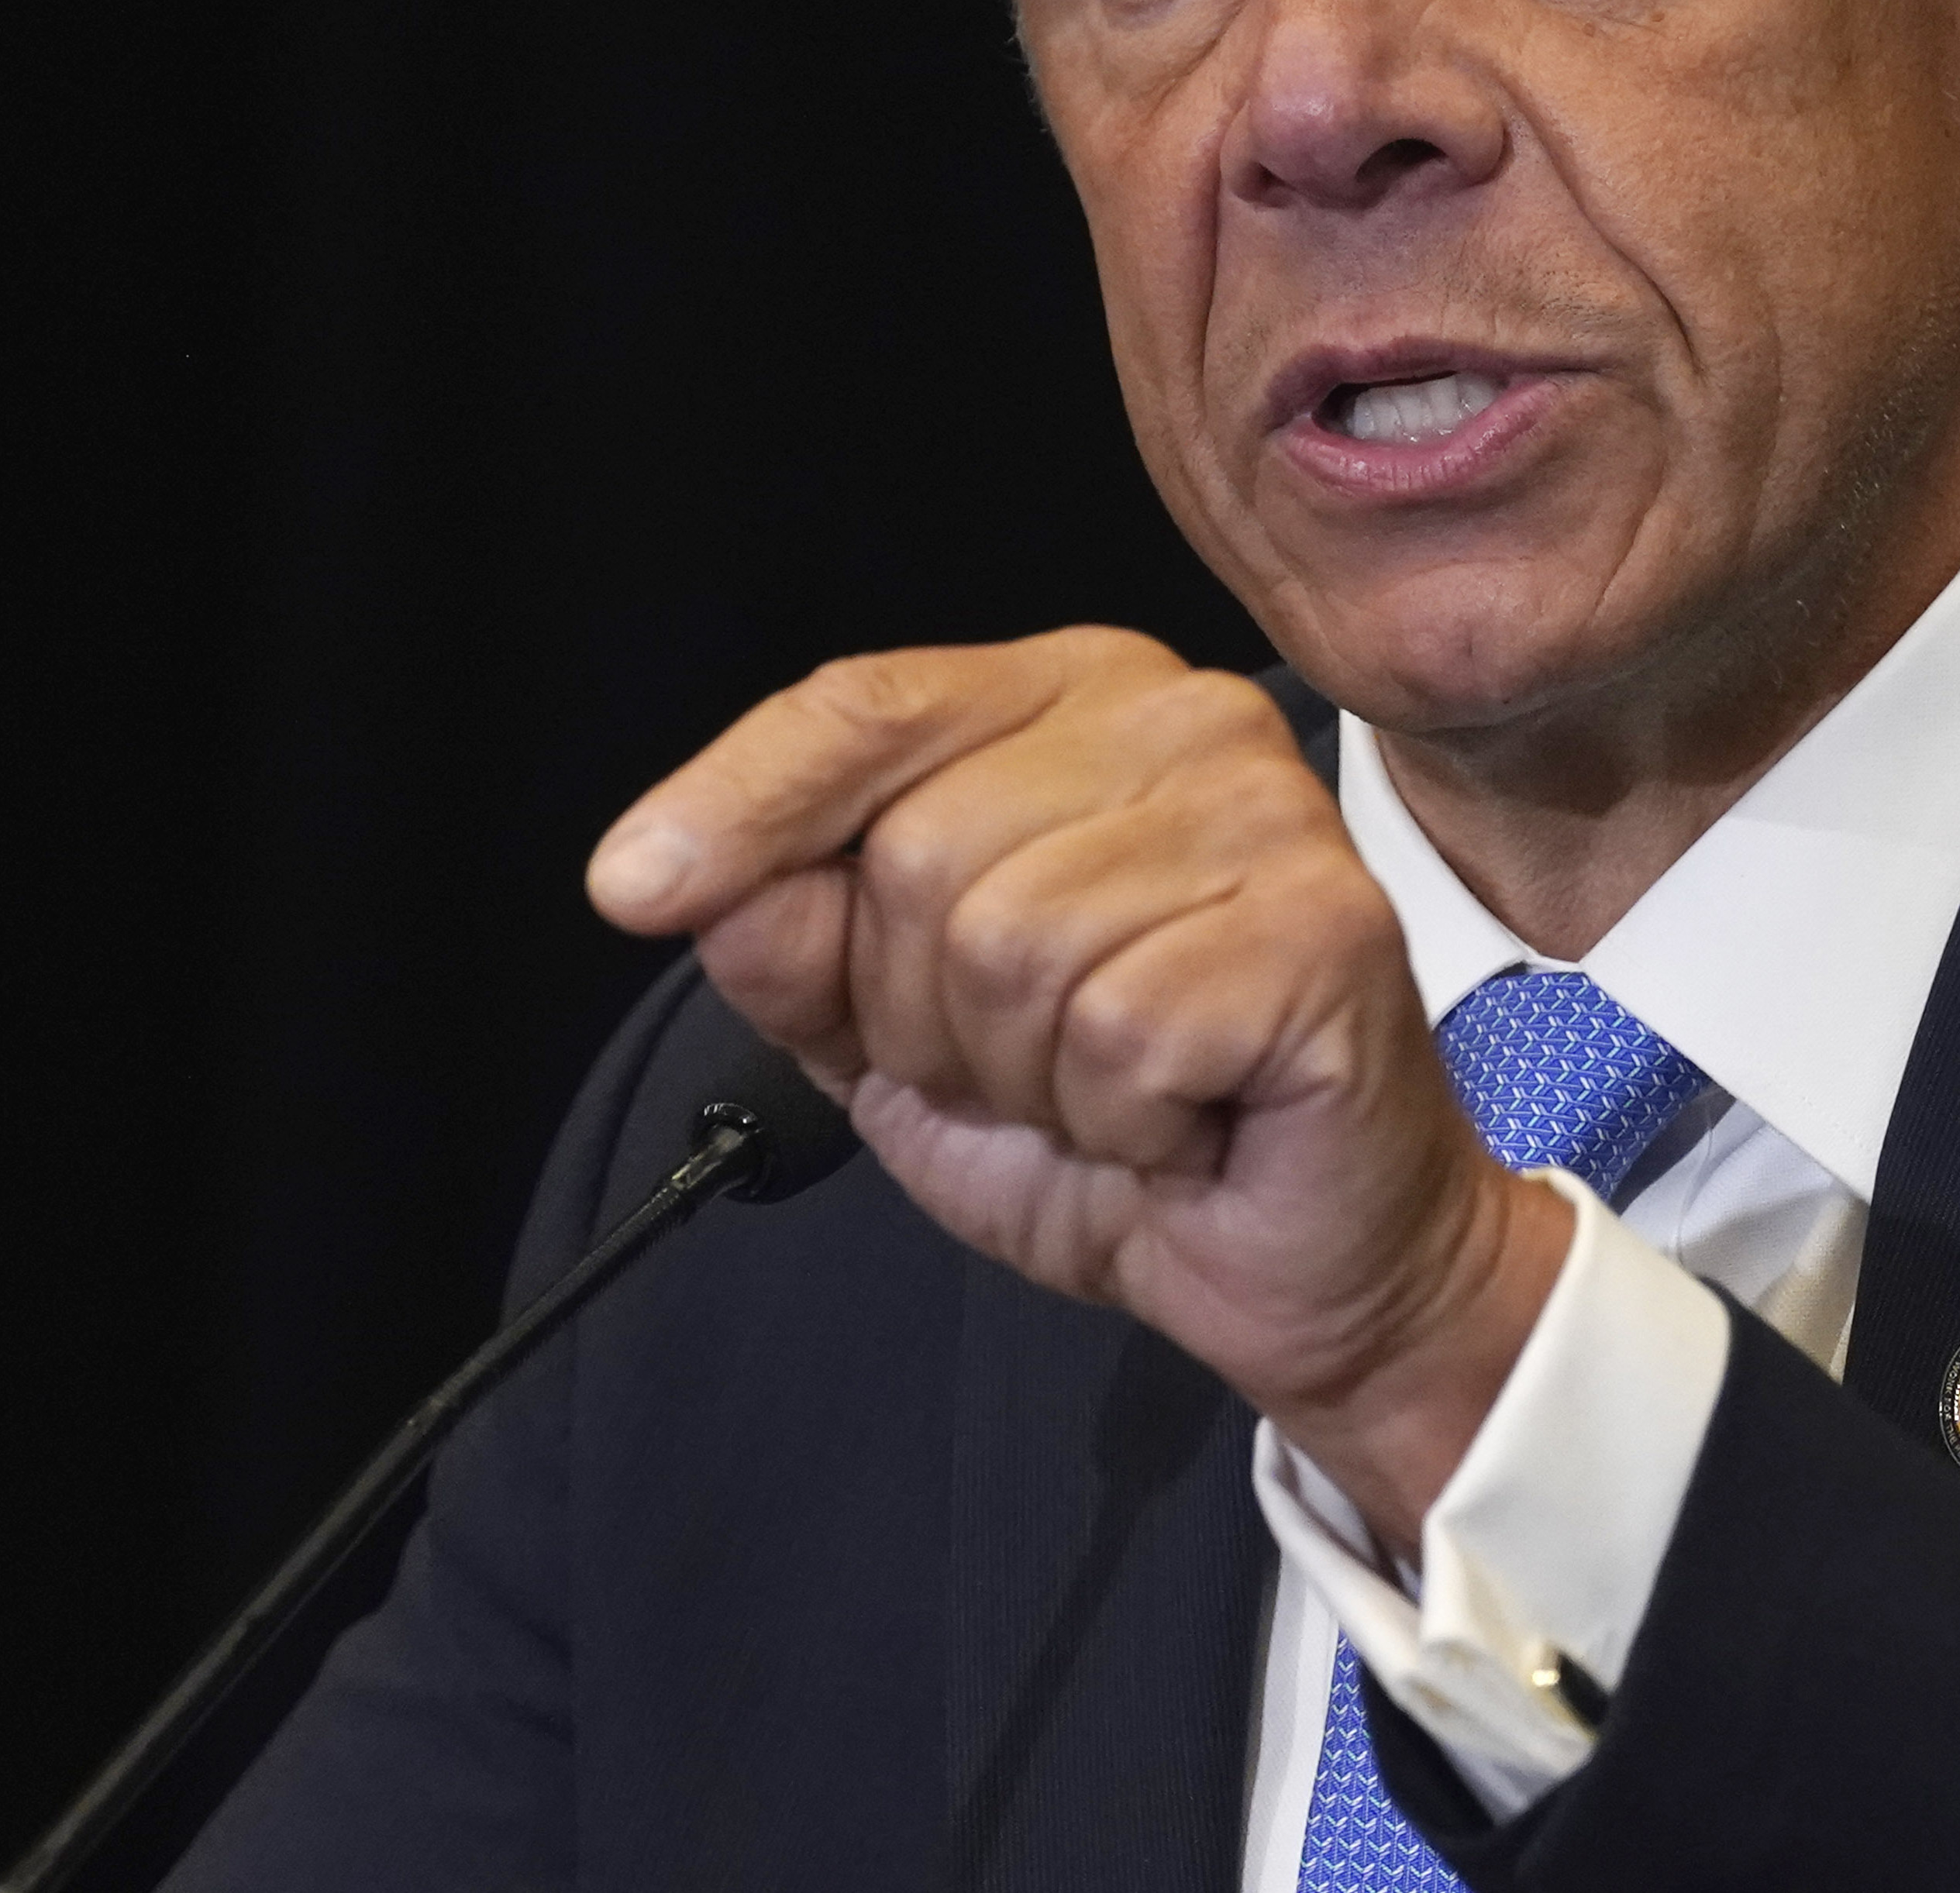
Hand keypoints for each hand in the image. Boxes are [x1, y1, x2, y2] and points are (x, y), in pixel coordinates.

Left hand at [584, 627, 1570, 1554]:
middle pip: (919, 852)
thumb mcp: (900, 1042)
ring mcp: (1269, 812)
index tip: (631, 887)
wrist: (1303, 1258)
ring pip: (1011, 944)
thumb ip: (799, 953)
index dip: (737, 799)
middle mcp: (1183, 718)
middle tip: (1032, 1069)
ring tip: (1108, 1095)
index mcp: (1076, 700)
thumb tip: (704, 887)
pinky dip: (1123, 1120)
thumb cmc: (1119, 1122)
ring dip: (1029, 1076)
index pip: (867, 704)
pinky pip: (1119, 1030)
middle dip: (928, 1013)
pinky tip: (1183, 1119)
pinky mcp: (1328, 927)